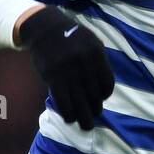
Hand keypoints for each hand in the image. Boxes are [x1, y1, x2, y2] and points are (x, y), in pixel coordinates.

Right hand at [17, 6, 113, 130]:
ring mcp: (67, 71)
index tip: (101, 98)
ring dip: (84, 118)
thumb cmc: (72, 37)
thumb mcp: (92, 42)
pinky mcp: (53, 78)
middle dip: (95, 109)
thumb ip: (100, 63)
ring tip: (86, 124)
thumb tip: (104, 90)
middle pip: (95, 95)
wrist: (45, 29)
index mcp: (96, 53)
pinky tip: (70, 118)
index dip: (105, 95)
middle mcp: (83, 63)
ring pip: (80, 103)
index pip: (107, 83)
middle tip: (94, 113)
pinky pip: (64, 102)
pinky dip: (69, 114)